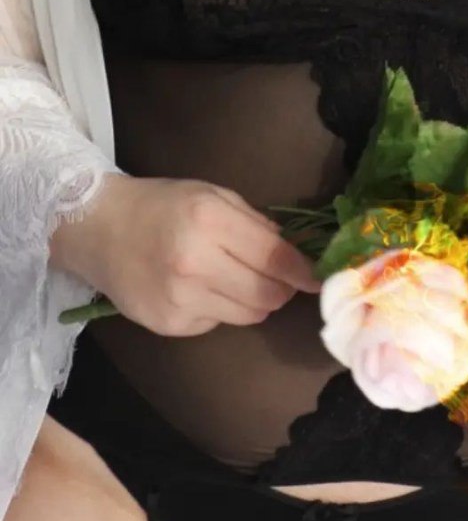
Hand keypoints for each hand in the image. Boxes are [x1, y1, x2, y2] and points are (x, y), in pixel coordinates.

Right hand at [50, 174, 321, 336]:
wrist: (96, 228)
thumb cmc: (162, 206)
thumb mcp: (213, 196)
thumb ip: (257, 224)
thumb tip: (298, 255)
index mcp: (209, 221)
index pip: (276, 258)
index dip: (304, 271)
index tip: (318, 277)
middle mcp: (194, 262)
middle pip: (269, 294)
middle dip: (281, 287)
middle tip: (275, 277)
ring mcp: (179, 298)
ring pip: (250, 315)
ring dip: (255, 301)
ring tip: (235, 280)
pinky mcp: (169, 324)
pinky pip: (219, 324)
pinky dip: (222, 310)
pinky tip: (201, 289)